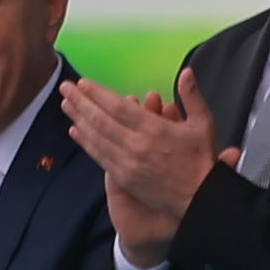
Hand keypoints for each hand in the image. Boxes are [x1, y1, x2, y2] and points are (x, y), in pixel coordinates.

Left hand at [62, 72, 220, 261]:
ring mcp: (127, 163)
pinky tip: (75, 130)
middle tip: (65, 88)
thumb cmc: (201, 159)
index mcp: (155, 129)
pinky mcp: (123, 177)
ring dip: (78, 119)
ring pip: (96, 137)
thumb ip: (192, 96)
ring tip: (65, 104)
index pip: (118, 107)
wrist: (199, 197)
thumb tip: (186, 72)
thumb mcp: (203, 124)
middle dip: (81, 102)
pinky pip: (99, 156)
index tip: (83, 83)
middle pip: (101, 120)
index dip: (98, 94)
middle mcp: (136, 145)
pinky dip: (85, 142)